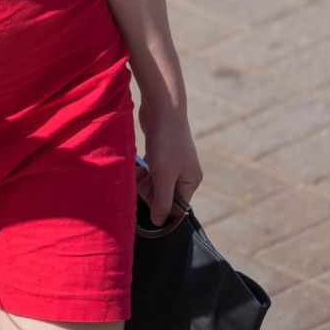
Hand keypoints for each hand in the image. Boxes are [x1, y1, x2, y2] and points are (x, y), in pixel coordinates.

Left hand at [136, 108, 203, 226]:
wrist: (162, 108)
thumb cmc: (166, 142)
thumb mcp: (163, 176)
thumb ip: (162, 201)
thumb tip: (159, 222)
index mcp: (192, 180)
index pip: (176, 207)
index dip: (159, 206)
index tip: (146, 197)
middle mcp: (185, 173)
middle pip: (163, 196)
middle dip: (148, 190)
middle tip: (142, 177)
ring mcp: (173, 163)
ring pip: (153, 183)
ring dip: (142, 180)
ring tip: (137, 169)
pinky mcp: (161, 153)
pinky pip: (149, 171)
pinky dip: (141, 170)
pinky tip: (137, 163)